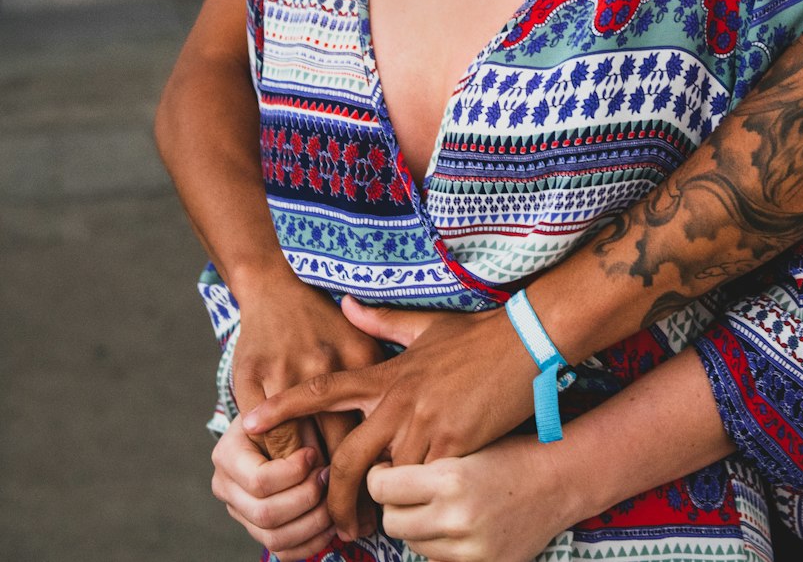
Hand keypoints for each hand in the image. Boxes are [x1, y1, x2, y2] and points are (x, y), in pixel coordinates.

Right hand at [211, 414, 338, 560]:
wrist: (275, 423)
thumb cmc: (287, 412)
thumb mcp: (287, 407)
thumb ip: (295, 425)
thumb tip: (312, 456)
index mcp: (227, 454)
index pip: (259, 480)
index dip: (293, 472)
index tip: (315, 454)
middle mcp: (226, 487)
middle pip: (265, 514)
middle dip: (306, 498)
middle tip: (328, 477)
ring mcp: (240, 512)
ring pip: (274, 538)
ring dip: (312, 524)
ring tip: (334, 500)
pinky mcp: (257, 529)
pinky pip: (282, 551)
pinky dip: (311, 542)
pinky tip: (331, 522)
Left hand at [243, 296, 537, 539]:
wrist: (526, 342)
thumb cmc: (477, 336)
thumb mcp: (426, 327)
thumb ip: (381, 322)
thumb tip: (345, 304)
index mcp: (385, 375)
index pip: (322, 390)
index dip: (284, 407)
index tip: (248, 425)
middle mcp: (396, 401)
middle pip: (347, 458)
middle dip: (335, 498)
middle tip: (334, 524)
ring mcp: (423, 424)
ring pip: (386, 478)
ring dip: (382, 505)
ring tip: (378, 526)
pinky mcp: (452, 444)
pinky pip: (425, 483)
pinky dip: (420, 499)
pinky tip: (421, 510)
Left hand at [370, 438, 567, 561]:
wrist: (557, 481)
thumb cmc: (508, 453)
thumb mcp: (463, 446)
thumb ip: (423, 465)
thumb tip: (378, 477)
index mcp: (449, 479)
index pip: (382, 487)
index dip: (378, 476)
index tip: (385, 470)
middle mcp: (455, 518)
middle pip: (393, 521)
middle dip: (393, 504)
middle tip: (406, 489)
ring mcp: (468, 550)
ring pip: (413, 543)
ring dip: (416, 526)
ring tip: (435, 505)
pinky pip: (438, 560)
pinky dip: (439, 544)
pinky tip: (453, 524)